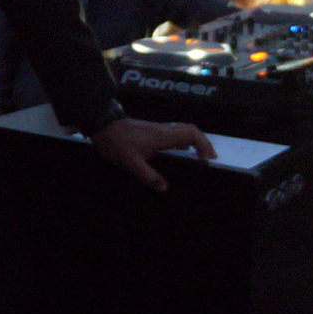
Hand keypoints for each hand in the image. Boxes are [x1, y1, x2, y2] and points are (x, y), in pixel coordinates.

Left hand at [92, 116, 213, 192]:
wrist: (103, 125)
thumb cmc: (116, 142)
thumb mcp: (130, 163)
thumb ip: (148, 176)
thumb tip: (164, 188)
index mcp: (162, 136)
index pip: (191, 133)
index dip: (203, 144)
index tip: (206, 159)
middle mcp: (163, 130)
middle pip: (191, 130)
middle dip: (203, 143)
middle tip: (209, 159)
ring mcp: (158, 129)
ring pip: (183, 131)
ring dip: (194, 142)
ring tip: (199, 157)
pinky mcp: (152, 131)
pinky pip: (174, 134)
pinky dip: (183, 142)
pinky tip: (180, 152)